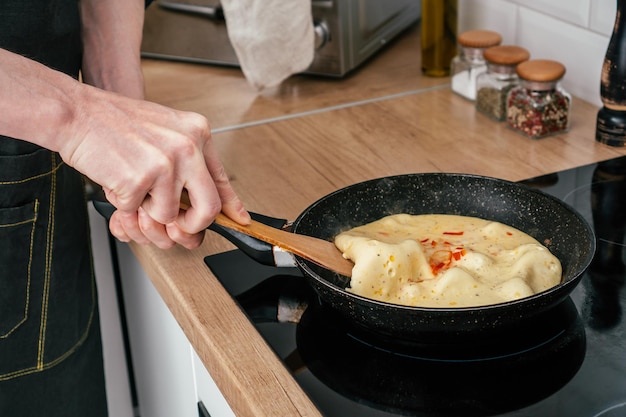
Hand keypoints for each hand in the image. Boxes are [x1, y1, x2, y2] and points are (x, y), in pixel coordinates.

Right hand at [62, 84, 249, 248]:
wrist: (75, 112)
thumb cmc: (114, 123)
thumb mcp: (165, 132)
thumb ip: (188, 162)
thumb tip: (203, 200)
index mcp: (197, 132)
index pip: (221, 179)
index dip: (230, 206)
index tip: (238, 220)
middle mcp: (187, 146)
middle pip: (208, 207)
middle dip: (192, 226)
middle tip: (178, 226)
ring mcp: (165, 163)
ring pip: (168, 215)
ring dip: (147, 209)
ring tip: (133, 182)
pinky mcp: (140, 180)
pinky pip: (137, 212)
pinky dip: (123, 204)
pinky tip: (117, 178)